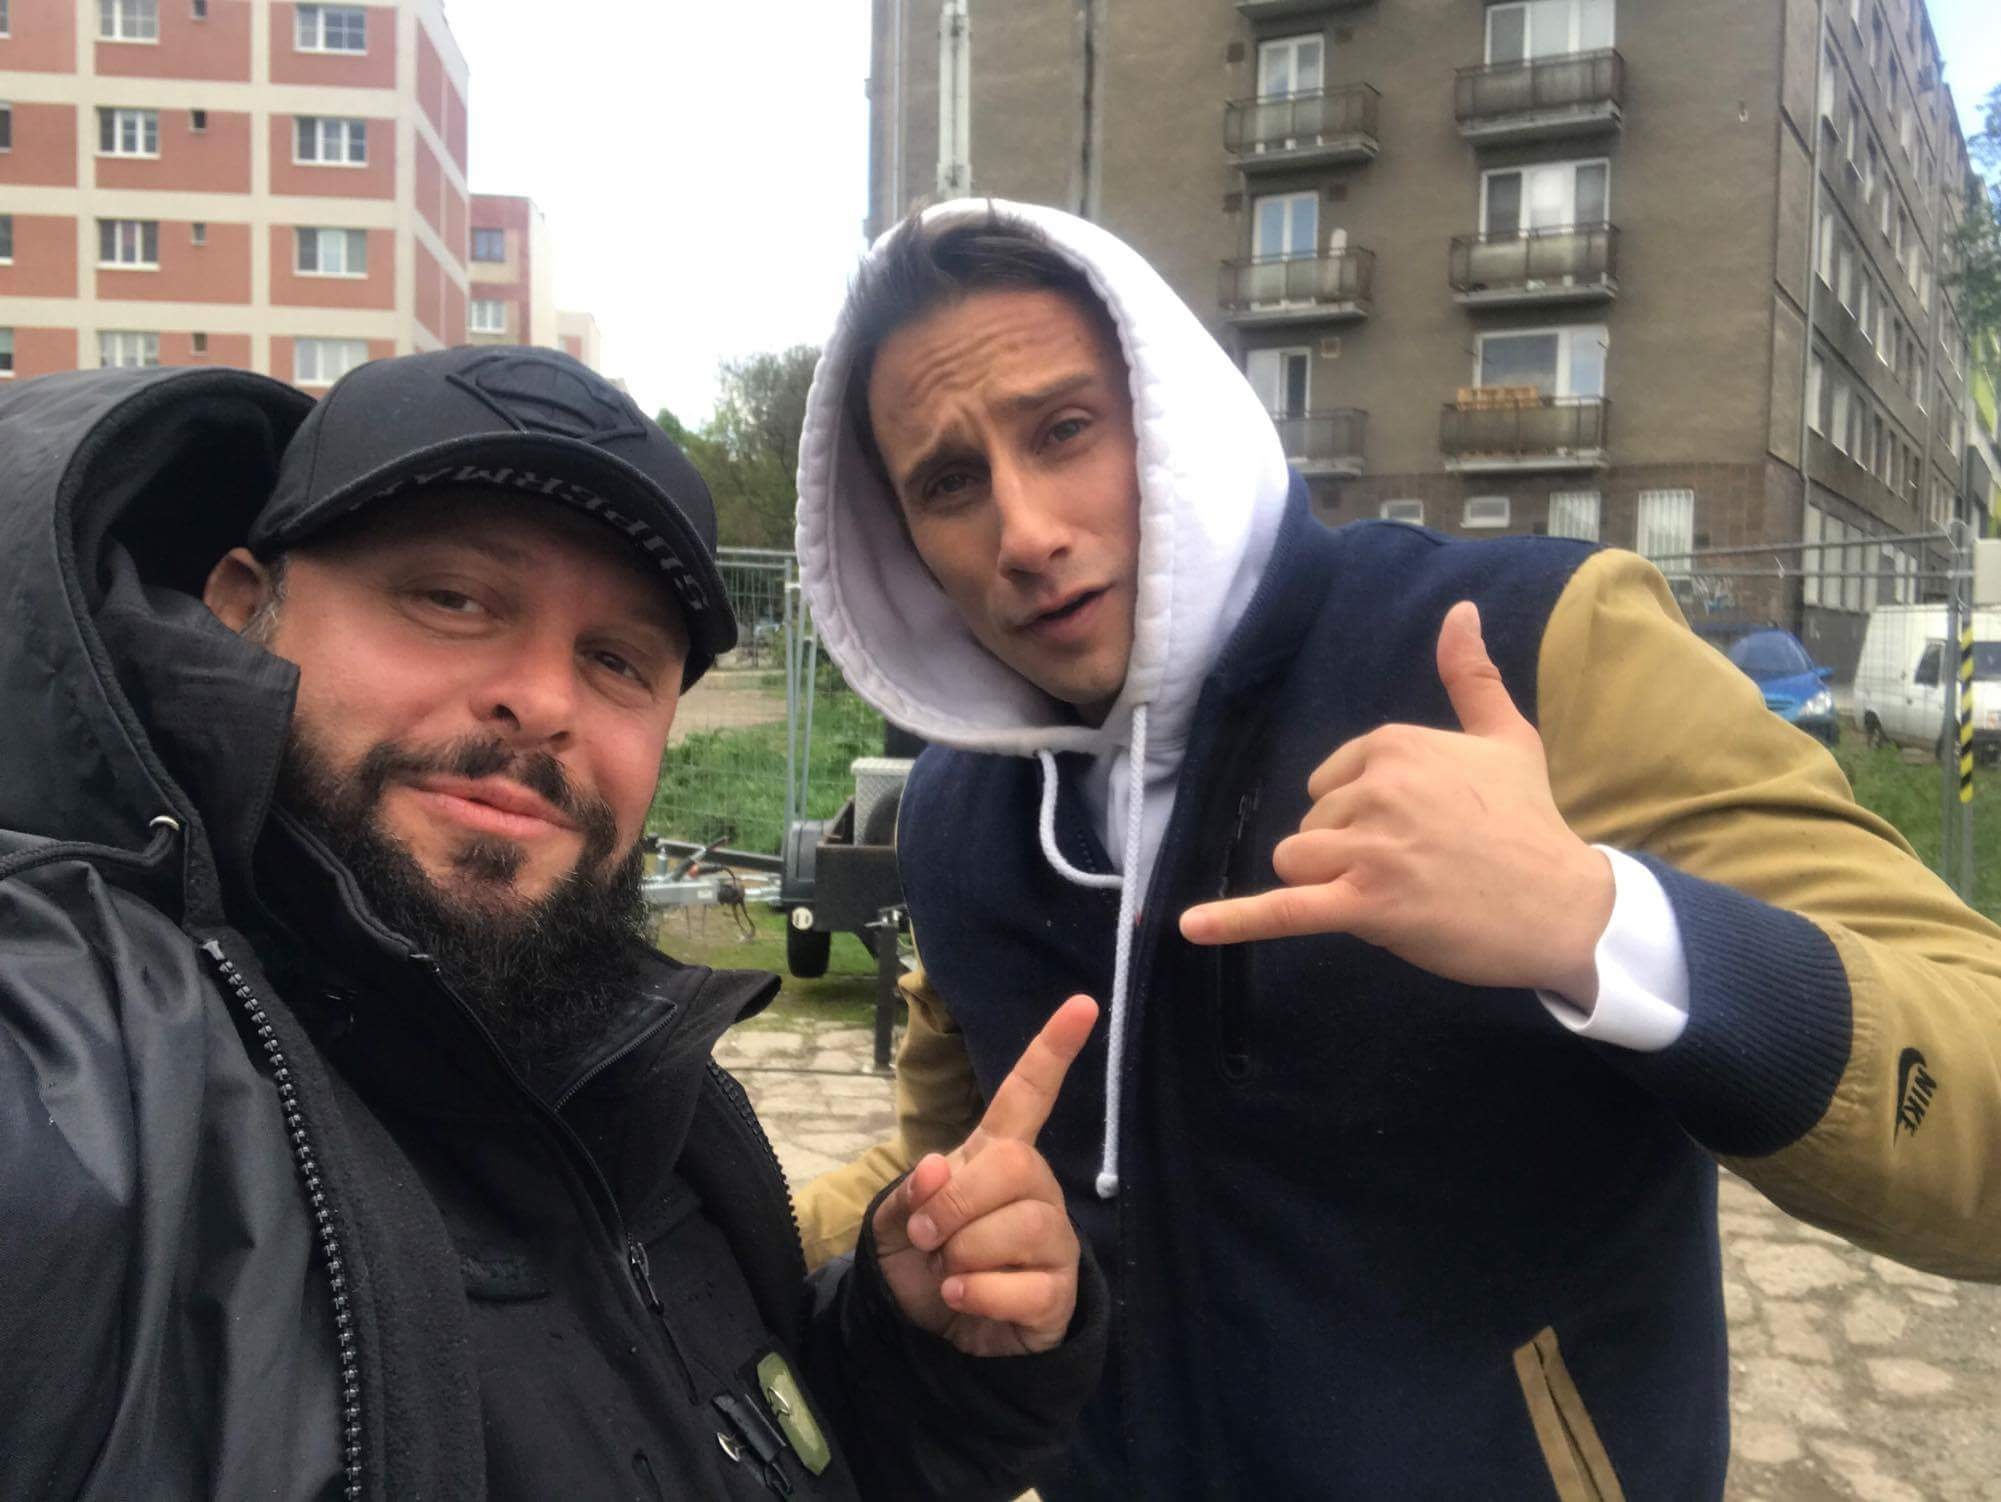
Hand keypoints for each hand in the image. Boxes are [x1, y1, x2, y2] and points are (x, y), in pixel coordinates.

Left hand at [872, 995, 1097, 1356]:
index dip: (1052, 1049)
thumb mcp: (897, 1220)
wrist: (934, 1331)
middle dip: (953, 1206)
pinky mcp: (1059, 1290)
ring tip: (951, 1274)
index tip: (1082, 1003)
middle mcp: (1034, 1187)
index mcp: (997, 1155)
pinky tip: (964, 1301)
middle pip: (1012, 1166)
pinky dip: (976, 1298)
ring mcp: (1053, 1238)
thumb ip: (911, 1190)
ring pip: (1015, 1228)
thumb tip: (939, 1169)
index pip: (1028, 1094)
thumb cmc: (924, 1260)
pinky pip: (1020, 1288)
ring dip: (961, 1259)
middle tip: (929, 1237)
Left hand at [1179, 602, 1613, 1002]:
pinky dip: (1235, 920)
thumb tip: (1458, 610)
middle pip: (1312, 825)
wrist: (1565, 905)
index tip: (1419, 831)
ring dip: (1332, 884)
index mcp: (1394, 744)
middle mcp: (1377, 787)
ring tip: (1399, 894)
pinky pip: (1285, 910)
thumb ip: (1471, 675)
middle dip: (1349, 853)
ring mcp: (1369, 848)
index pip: (1329, 782)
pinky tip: (1191, 927)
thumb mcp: (1507, 737)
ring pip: (1297, 862)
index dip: (1362, 815)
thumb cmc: (1531, 823)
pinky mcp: (1366, 904)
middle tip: (1422, 868)